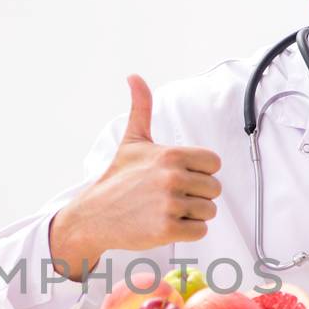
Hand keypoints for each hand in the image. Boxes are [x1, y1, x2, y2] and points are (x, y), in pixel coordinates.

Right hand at [49, 75, 222, 279]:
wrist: (94, 214)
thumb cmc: (117, 178)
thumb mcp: (132, 141)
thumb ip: (141, 108)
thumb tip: (134, 76)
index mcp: (170, 154)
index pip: (213, 163)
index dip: (200, 172)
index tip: (180, 176)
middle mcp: (172, 177)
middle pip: (214, 189)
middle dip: (196, 195)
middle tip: (170, 196)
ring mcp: (170, 204)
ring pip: (208, 211)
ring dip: (192, 214)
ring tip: (166, 210)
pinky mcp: (167, 230)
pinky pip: (200, 231)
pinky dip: (187, 231)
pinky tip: (166, 224)